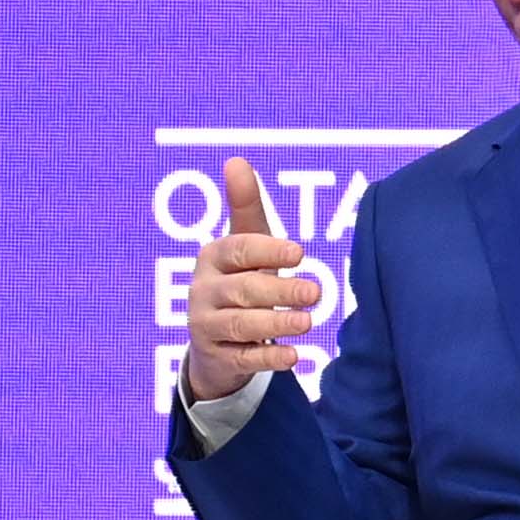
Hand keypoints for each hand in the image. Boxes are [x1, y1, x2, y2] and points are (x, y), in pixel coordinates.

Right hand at [182, 158, 324, 403]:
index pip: (239, 250)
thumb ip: (245, 206)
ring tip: (308, 322)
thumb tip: (236, 160)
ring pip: (241, 324)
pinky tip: (294, 357)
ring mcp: (206, 326)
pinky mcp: (216, 357)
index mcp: (212, 257)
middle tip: (316, 292)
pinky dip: (268, 359)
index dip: (268, 250)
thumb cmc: (239, 281)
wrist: (214, 341)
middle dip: (280, 290)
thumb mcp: (244, 244)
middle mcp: (203, 291)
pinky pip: (242, 358)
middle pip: (243, 290)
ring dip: (275, 323)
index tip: (300, 252)